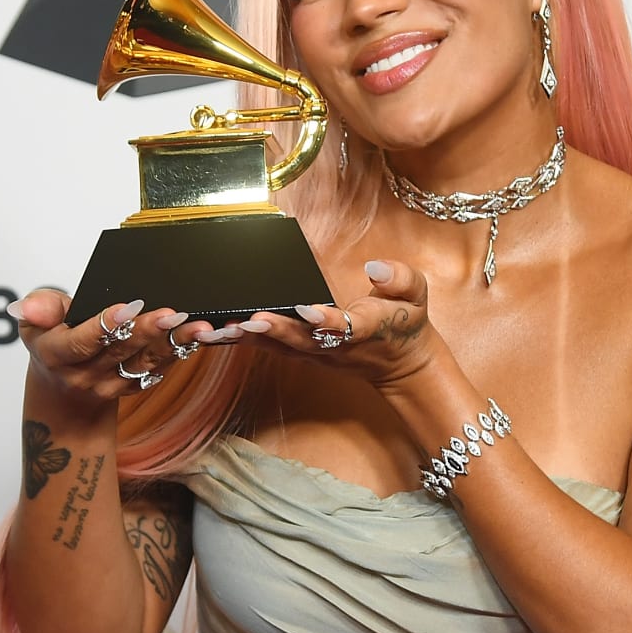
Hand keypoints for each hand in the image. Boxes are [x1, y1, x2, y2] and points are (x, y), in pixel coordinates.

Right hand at [8, 289, 215, 409]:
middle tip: (173, 313)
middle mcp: (85, 375)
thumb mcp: (34, 324)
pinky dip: (182, 353)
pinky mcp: (133, 388)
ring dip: (175, 345)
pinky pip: (159, 371)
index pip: (82, 342)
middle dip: (149, 331)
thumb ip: (39, 308)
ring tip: (199, 327)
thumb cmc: (52, 342)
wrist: (62, 390)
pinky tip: (200, 338)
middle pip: (121, 351)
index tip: (128, 306)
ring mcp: (111, 385)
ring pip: (147, 363)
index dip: (104, 324)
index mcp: (57, 355)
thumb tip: (26, 306)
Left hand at [223, 259, 443, 389]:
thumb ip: (400, 278)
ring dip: (247, 338)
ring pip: (278, 347)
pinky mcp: (302, 353)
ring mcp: (316, 353)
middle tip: (247, 318)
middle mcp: (336, 345)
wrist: (401, 365)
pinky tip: (214, 331)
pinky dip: (242, 339)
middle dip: (275, 329)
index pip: (347, 327)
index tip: (309, 310)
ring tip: (215, 328)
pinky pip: (269, 347)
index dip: (328, 320)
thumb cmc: (405, 322)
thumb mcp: (417, 295)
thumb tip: (376, 267)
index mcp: (366, 329)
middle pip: (302, 340)